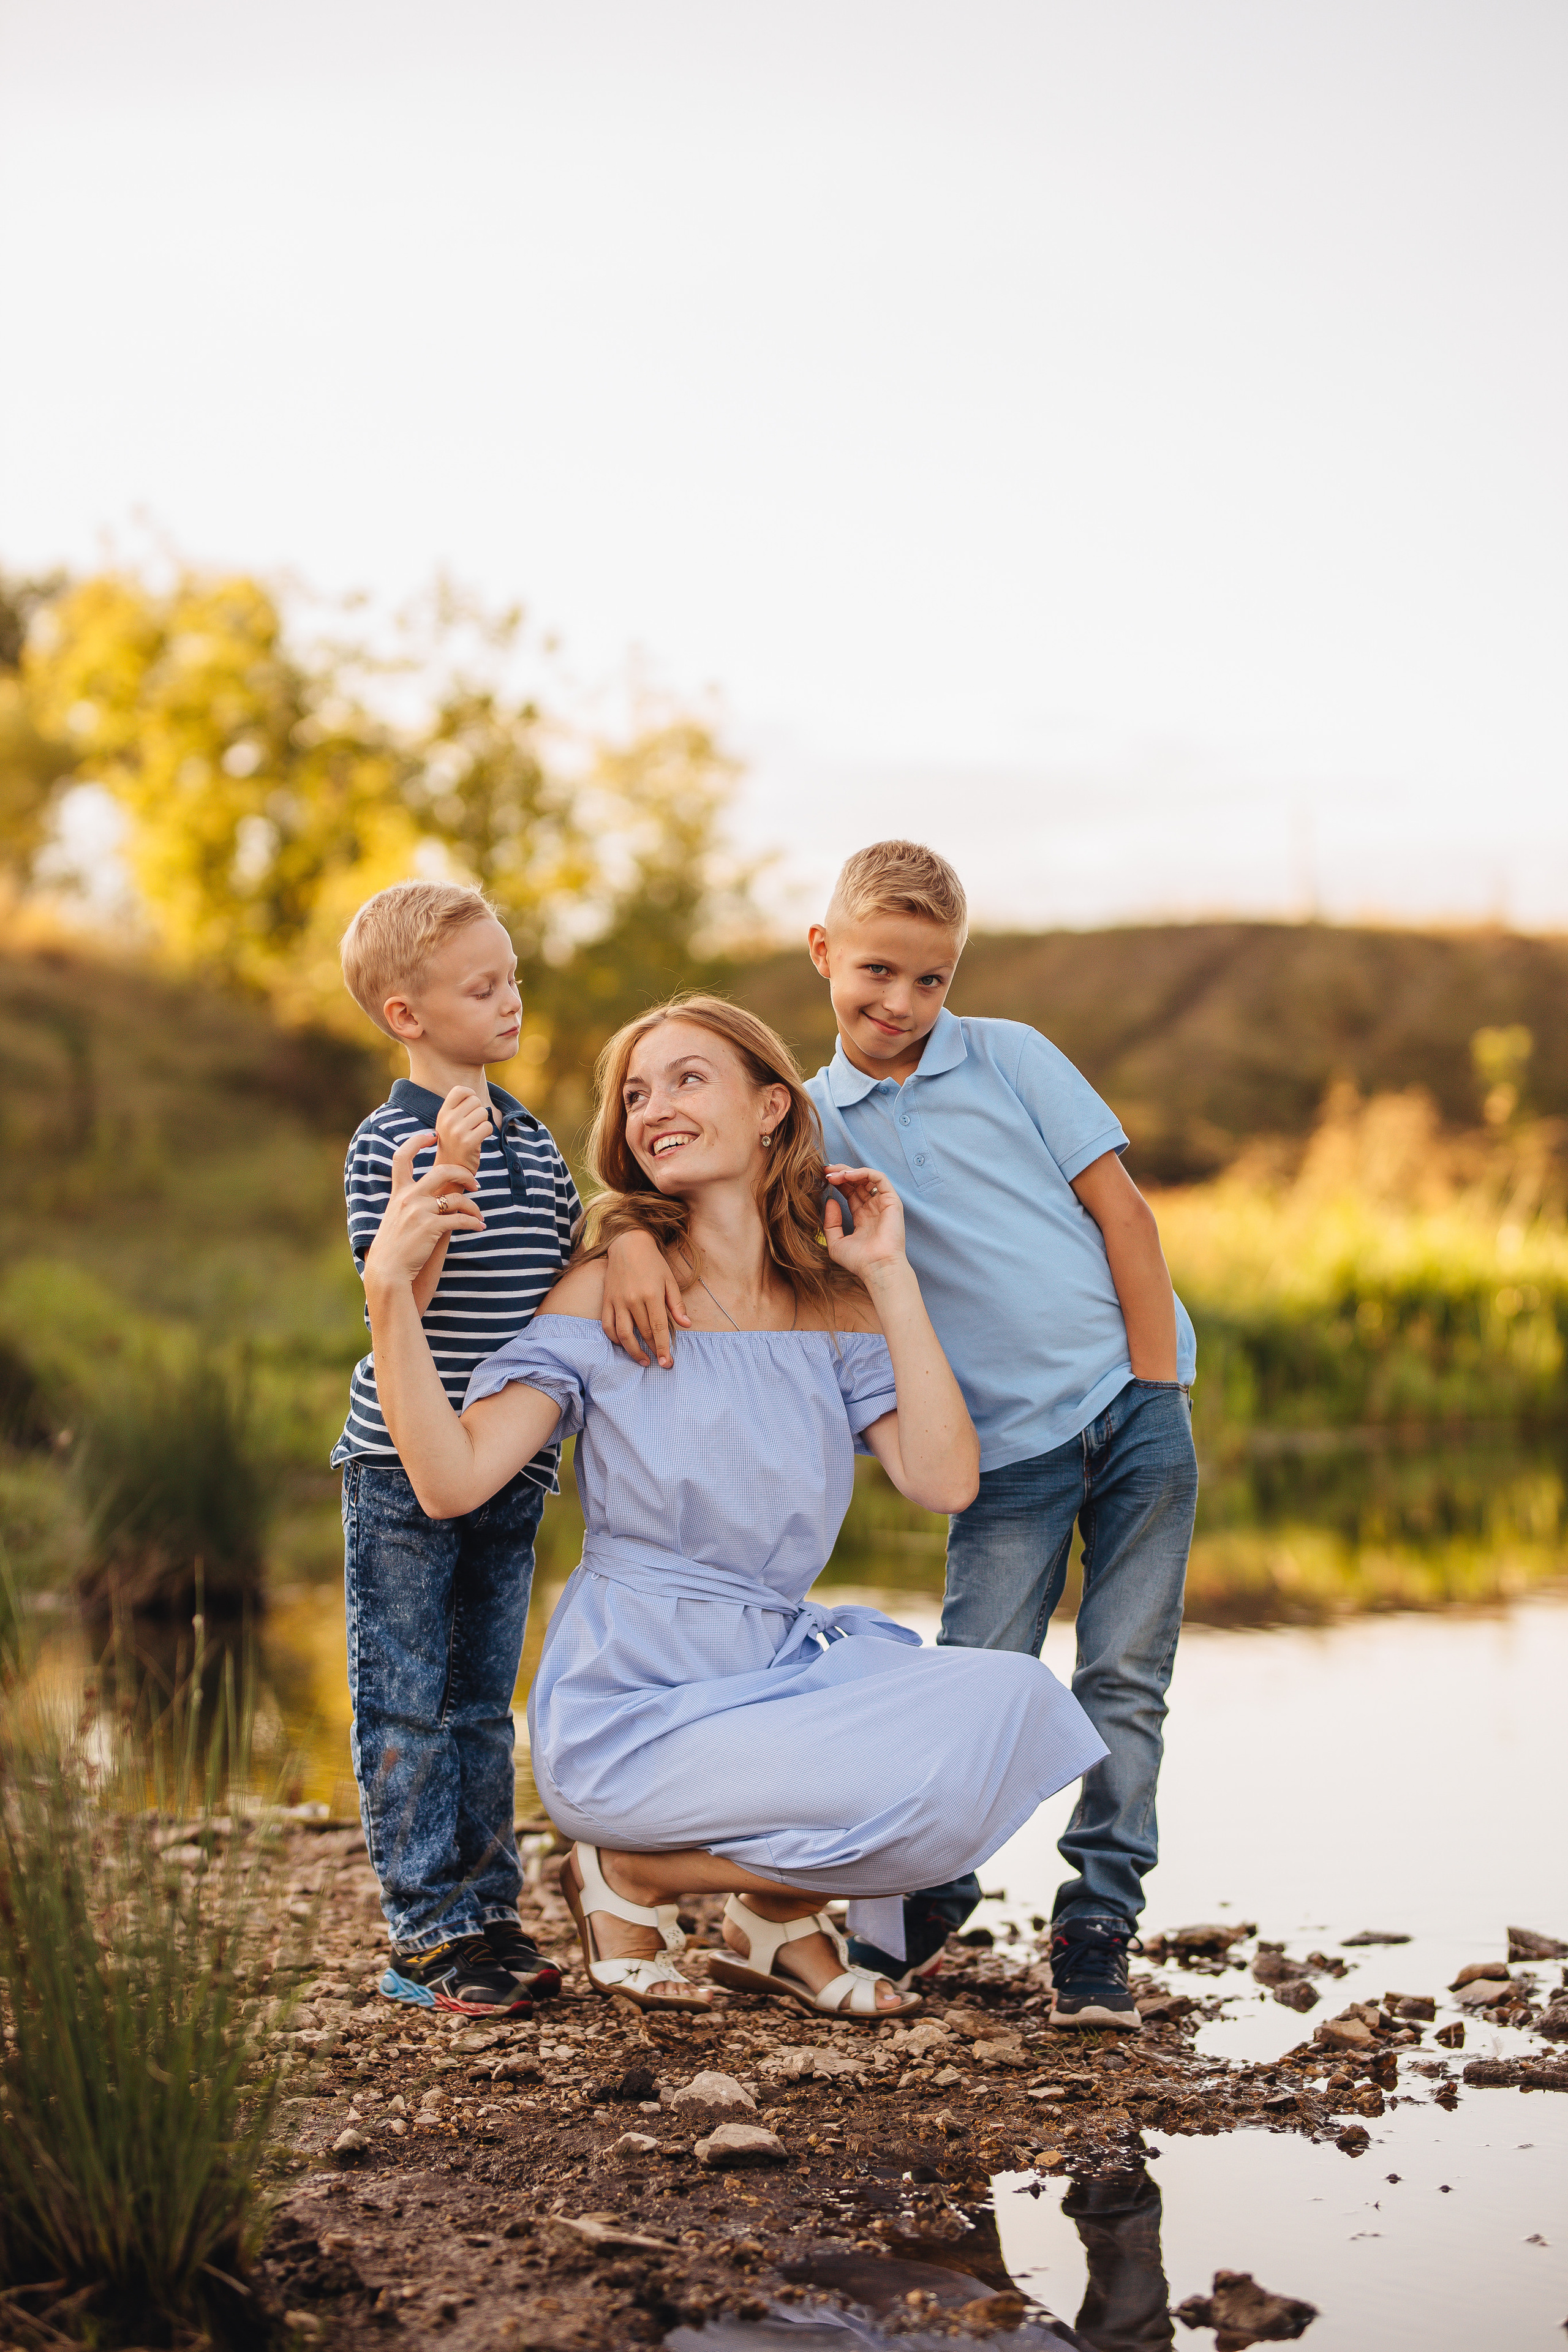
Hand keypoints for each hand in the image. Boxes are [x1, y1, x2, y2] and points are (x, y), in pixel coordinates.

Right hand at [363, 1132, 483, 1293]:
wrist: (388, 1271)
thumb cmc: (394, 1247)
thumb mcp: (396, 1217)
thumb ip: (410, 1202)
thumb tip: (432, 1195)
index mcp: (398, 1192)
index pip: (402, 1156)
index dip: (417, 1141)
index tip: (432, 1136)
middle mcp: (408, 1198)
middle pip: (442, 1171)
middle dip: (463, 1173)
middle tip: (475, 1184)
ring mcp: (419, 1212)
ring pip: (456, 1198)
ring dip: (473, 1206)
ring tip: (479, 1216)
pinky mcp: (431, 1228)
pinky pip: (460, 1220)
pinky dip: (473, 1223)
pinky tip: (479, 1227)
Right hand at [435, 1086, 491, 1175]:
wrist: (450, 1168)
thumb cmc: (453, 1142)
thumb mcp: (448, 1122)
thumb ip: (457, 1107)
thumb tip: (473, 1094)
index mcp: (442, 1113)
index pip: (460, 1090)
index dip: (470, 1094)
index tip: (471, 1105)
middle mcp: (448, 1120)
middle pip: (475, 1101)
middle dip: (478, 1111)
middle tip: (472, 1125)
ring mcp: (457, 1132)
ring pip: (483, 1112)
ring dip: (483, 1122)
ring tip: (474, 1132)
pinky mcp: (468, 1142)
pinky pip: (488, 1126)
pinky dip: (487, 1132)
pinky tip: (478, 1139)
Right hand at [601, 1230, 692, 1368]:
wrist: (628, 1244)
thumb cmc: (652, 1263)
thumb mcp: (669, 1280)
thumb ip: (676, 1304)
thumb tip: (686, 1325)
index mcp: (652, 1295)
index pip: (659, 1328)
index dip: (663, 1347)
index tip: (667, 1363)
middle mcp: (633, 1300)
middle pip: (643, 1333)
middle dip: (653, 1351)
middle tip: (661, 1363)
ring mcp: (617, 1301)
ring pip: (623, 1334)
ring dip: (633, 1351)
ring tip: (643, 1360)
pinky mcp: (606, 1300)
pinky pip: (607, 1325)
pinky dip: (614, 1338)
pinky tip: (624, 1344)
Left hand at [821, 1164, 907, 1283]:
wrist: (877, 1267)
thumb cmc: (859, 1261)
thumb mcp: (836, 1243)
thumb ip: (830, 1223)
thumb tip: (830, 1201)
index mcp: (862, 1217)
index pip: (850, 1192)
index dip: (837, 1182)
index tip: (821, 1177)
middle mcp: (874, 1208)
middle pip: (857, 1182)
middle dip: (840, 1173)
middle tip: (825, 1170)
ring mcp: (883, 1203)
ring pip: (867, 1177)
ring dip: (849, 1171)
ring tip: (833, 1173)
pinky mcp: (892, 1200)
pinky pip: (878, 1178)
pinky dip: (863, 1172)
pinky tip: (847, 1176)